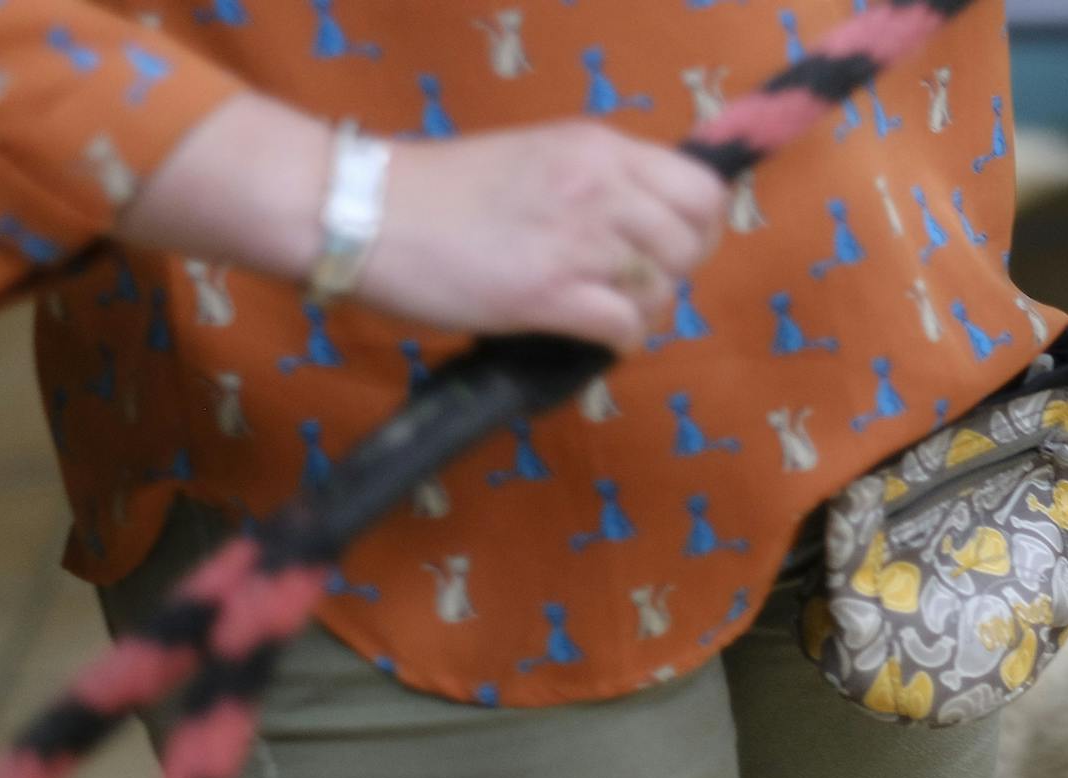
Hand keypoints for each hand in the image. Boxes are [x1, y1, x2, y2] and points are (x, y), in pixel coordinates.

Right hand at [117, 93, 726, 352]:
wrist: (365, 210)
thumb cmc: (441, 191)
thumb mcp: (535, 159)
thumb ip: (594, 180)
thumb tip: (644, 220)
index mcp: (597, 147)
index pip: (701, 188)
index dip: (698, 228)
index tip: (670, 247)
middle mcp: (599, 186)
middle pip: (691, 244)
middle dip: (673, 274)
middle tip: (634, 287)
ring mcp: (577, 241)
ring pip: (663, 290)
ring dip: (643, 310)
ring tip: (602, 310)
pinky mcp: (549, 294)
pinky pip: (625, 328)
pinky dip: (617, 340)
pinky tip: (588, 334)